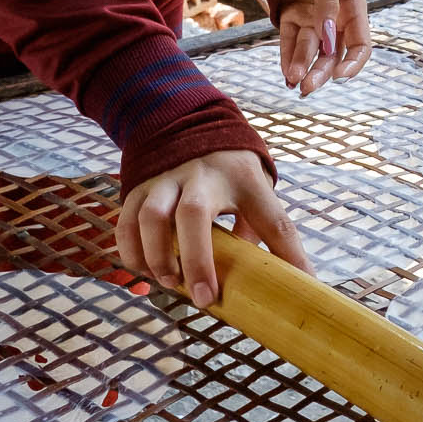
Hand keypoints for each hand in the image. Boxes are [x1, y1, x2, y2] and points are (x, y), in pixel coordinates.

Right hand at [116, 149, 312, 307]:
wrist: (186, 123)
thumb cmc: (231, 170)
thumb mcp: (257, 190)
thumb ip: (268, 230)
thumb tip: (292, 282)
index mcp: (244, 178)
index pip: (271, 218)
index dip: (287, 254)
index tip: (296, 286)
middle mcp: (201, 174)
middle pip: (195, 214)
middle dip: (197, 260)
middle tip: (204, 298)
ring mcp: (166, 178)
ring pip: (152, 216)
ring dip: (158, 255)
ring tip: (170, 282)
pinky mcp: (139, 186)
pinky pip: (126, 221)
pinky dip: (131, 251)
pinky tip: (144, 271)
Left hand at [276, 0, 369, 95]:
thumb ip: (328, 3)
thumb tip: (327, 35)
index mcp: (353, 9)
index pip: (360, 45)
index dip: (353, 63)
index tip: (340, 76)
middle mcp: (335, 20)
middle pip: (332, 54)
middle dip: (322, 72)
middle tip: (309, 86)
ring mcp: (313, 21)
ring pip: (310, 50)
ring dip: (302, 66)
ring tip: (293, 81)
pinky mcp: (293, 18)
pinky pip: (290, 41)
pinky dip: (287, 57)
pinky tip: (286, 72)